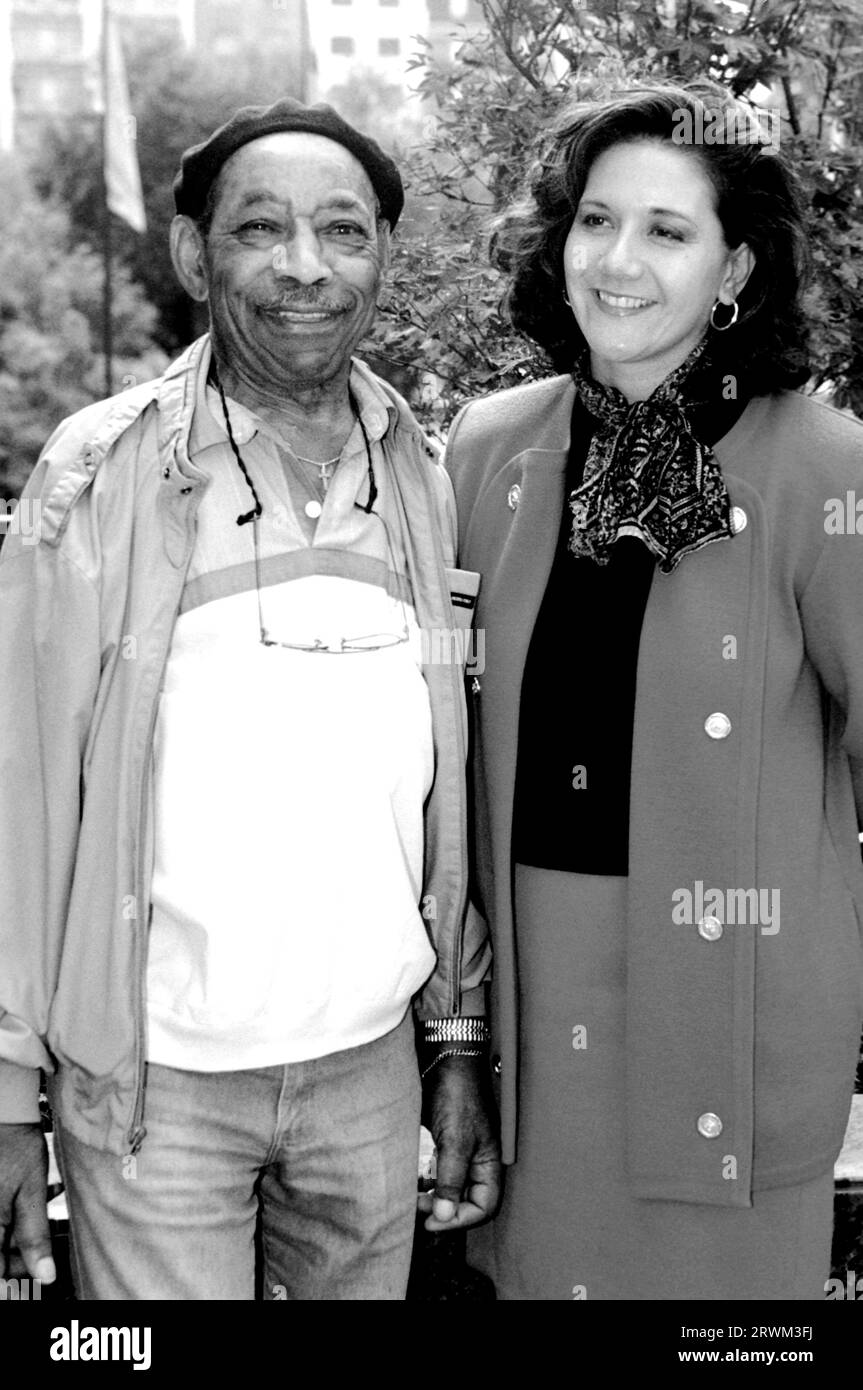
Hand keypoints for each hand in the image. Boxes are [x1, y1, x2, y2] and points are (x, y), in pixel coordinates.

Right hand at [0, 1123, 54, 1283]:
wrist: (3, 1112)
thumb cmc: (16, 1147)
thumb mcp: (32, 1192)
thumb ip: (34, 1236)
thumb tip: (45, 1276)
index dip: (14, 1278)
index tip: (36, 1276)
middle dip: (19, 1256)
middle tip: (46, 1243)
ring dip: (17, 1237)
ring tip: (41, 1214)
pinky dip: (11, 1221)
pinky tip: (31, 1205)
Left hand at [417, 1051, 501, 1232]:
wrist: (443, 1057)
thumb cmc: (457, 1093)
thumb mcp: (455, 1140)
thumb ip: (450, 1180)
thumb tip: (444, 1217)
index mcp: (489, 1162)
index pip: (483, 1207)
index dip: (459, 1220)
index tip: (431, 1222)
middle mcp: (477, 1161)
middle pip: (465, 1202)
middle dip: (442, 1211)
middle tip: (416, 1209)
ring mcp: (460, 1152)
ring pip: (449, 1189)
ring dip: (432, 1198)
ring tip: (411, 1198)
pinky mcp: (443, 1144)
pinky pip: (437, 1173)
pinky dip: (426, 1182)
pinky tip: (411, 1181)